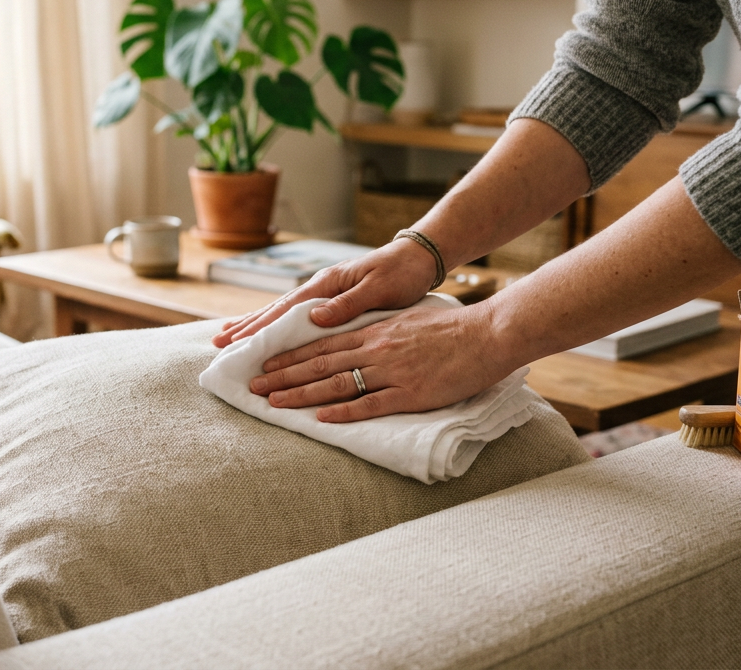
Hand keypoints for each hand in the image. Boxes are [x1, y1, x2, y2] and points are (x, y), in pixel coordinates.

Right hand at [212, 238, 438, 347]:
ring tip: (229, 335)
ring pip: (282, 311)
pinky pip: (297, 313)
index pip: (287, 309)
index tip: (236, 340)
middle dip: (247, 326)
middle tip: (218, 342)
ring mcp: (325, 291)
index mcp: (329, 283)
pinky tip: (266, 330)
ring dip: (256, 324)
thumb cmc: (402, 273)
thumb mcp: (379, 288)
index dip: (260, 326)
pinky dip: (277, 323)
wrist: (419, 257)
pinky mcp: (332, 298)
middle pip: (276, 309)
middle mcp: (321, 286)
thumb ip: (348, 303)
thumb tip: (314, 317)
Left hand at [248, 303, 517, 422]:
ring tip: (274, 403)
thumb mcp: (406, 321)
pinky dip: (343, 412)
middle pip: (319, 364)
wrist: (486, 335)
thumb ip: (377, 331)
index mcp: (373, 332)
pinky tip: (321, 419)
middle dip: (283, 376)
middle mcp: (375, 350)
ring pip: (336, 384)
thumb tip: (354, 339)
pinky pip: (370, 404)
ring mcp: (392, 372)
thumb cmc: (450, 329)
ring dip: (301, 394)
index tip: (265, 363)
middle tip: (254, 386)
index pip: (322, 345)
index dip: (291, 355)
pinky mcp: (410, 393)